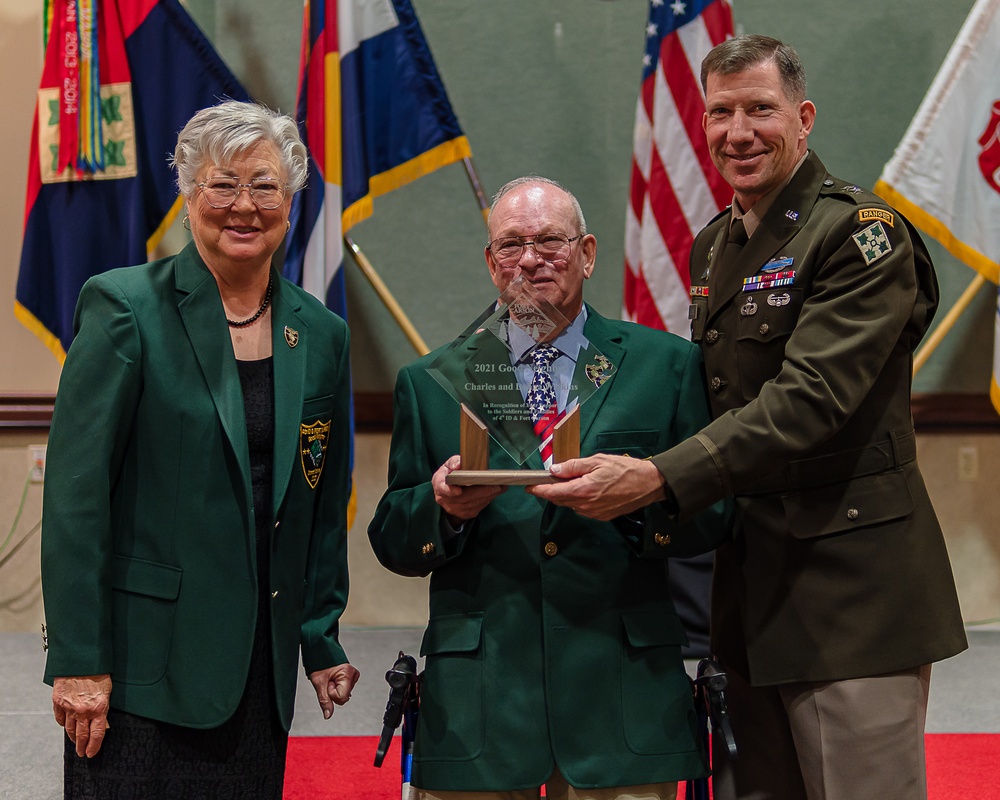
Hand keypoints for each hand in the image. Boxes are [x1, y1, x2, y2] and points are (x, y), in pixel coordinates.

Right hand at [52, 674, 112, 757]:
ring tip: (74, 743)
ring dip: (72, 737)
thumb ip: (104, 707)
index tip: (91, 754)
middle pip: (81, 735)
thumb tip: (103, 721)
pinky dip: (63, 723)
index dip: (94, 747)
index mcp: (99, 708)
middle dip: (82, 746)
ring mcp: (69, 707)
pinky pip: (60, 717)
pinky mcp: (58, 701)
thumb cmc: (99, 671)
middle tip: (81, 753)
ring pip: (69, 728)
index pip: (97, 734)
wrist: (81, 658)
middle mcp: (83, 711)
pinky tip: (65, 726)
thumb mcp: (108, 690)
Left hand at [309, 663, 360, 719]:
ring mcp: (353, 675)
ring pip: (344, 694)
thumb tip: (328, 715)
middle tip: (328, 681)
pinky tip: (334, 678)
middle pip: (344, 697)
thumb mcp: (319, 683)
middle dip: (333, 692)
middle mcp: (353, 674)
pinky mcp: (352, 676)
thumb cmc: (319, 663)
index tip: (327, 684)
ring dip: (335, 689)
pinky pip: (345, 689)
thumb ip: (324, 701)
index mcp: (347, 674)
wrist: (321, 651)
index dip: (331, 694)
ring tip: (330, 678)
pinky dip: (338, 686)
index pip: (342, 698)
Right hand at [431, 455, 505, 524]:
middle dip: (480, 492)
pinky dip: (487, 500)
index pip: (442, 489)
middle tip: (495, 485)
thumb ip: (454, 462)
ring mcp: (454, 509)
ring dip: (487, 496)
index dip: (449, 491)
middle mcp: (444, 499)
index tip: (458, 491)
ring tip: (500, 487)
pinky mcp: (464, 514)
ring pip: (472, 505)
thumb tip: (459, 464)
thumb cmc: (450, 475)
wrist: (448, 490)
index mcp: (439, 485)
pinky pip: (477, 508)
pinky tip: (495, 493)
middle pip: (463, 498)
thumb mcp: (449, 465)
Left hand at [527, 454, 666, 519]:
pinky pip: (583, 509)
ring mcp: (594, 513)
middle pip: (560, 500)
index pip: (553, 493)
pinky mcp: (602, 517)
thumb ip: (574, 466)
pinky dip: (579, 500)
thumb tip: (554, 470)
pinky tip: (586, 489)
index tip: (529, 486)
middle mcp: (587, 505)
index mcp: (584, 490)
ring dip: (567, 495)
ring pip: (571, 505)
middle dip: (552, 491)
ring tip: (573, 481)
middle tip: (549, 479)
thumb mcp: (597, 461)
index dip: (539, 490)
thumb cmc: (625, 469)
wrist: (649, 484)